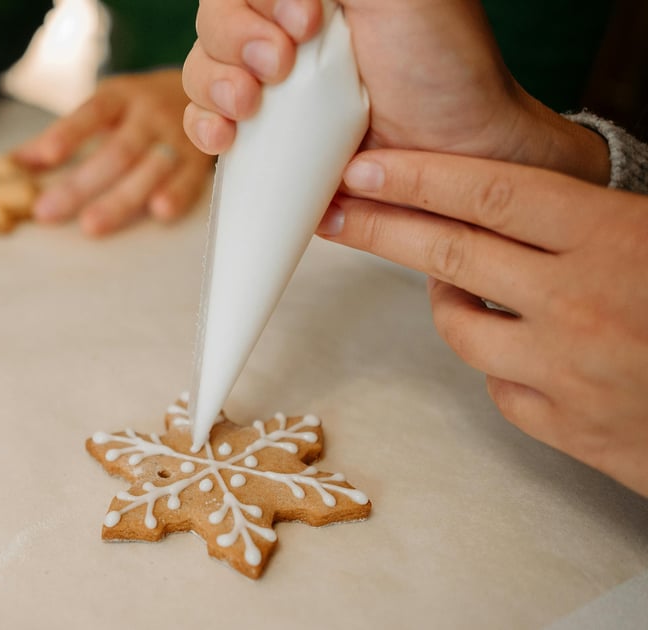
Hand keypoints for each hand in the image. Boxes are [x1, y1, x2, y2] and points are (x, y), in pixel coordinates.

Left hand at [13, 70, 214, 236]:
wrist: (210, 89)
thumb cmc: (141, 108)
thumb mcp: (105, 107)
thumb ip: (62, 135)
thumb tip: (14, 162)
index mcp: (120, 98)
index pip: (91, 113)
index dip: (68, 134)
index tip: (44, 156)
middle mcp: (149, 115)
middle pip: (115, 152)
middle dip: (81, 185)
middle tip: (48, 213)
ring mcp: (177, 137)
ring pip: (149, 169)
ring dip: (122, 199)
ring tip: (92, 226)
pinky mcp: (200, 160)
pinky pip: (190, 179)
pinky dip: (177, 195)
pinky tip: (159, 213)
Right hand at [179, 0, 609, 185]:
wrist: (459, 151)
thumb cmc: (442, 63)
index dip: (256, 2)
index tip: (304, 20)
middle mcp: (286, 30)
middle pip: (216, 21)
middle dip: (235, 41)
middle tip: (279, 65)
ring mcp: (271, 84)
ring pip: (202, 69)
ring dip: (214, 85)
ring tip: (249, 106)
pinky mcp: (264, 135)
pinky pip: (205, 122)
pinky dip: (204, 127)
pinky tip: (226, 138)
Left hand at [321, 149, 647, 495]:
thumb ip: (589, 222)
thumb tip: (500, 206)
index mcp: (612, 241)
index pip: (490, 194)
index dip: (419, 177)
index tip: (366, 168)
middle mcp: (578, 303)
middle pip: (449, 255)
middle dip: (380, 227)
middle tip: (337, 213)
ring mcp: (565, 371)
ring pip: (462, 328)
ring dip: (452, 304)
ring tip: (468, 290)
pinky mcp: (563, 427)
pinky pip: (500, 387)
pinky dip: (503, 366)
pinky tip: (530, 352)